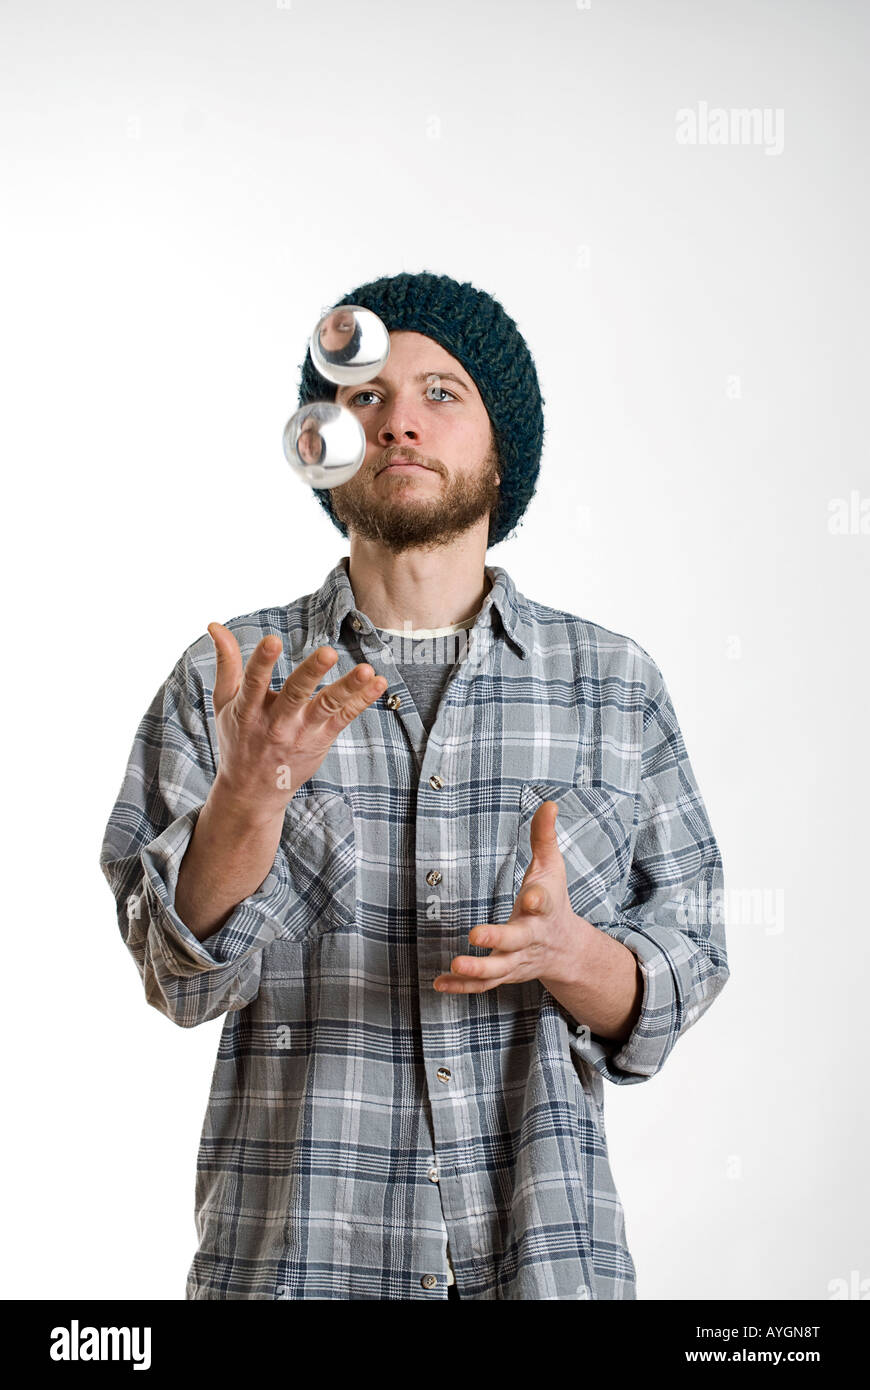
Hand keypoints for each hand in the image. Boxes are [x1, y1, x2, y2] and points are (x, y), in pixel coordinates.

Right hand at [207, 624, 387, 816]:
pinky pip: (345, 718)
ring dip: (347, 687)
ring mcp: (302, 732)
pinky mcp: (321, 740)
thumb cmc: (237, 738)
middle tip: (328, 652)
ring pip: (327, 707)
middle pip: (295, 694)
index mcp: (248, 710)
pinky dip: (362, 700)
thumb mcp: (224, 703)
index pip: (253, 683)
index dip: (262, 662)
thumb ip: (226, 663)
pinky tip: (378, 682)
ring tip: (365, 670)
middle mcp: (276, 722)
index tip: (272, 640)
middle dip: (311, 672)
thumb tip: (215, 624)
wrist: (252, 791)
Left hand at [433, 801, 590, 993]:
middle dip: (497, 939)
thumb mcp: (552, 866)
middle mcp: (531, 937)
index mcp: (545, 909)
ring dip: (477, 970)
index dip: (539, 900)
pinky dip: (462, 987)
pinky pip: (483, 985)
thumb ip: (545, 836)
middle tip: (476, 935)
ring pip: (498, 970)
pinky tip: (439, 984)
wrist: (565, 949)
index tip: (532, 898)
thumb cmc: (554, 899)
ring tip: (455, 965)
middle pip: (516, 941)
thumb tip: (550, 803)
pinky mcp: (504, 973)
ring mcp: (517, 959)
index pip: (544, 902)